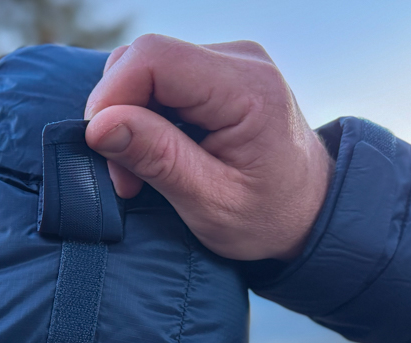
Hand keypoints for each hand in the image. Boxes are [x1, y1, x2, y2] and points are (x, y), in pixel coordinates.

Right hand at [84, 35, 332, 260]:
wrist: (310, 212)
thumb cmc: (269, 216)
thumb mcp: (211, 202)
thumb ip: (157, 159)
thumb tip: (99, 125)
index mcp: (248, 89)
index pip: (154, 59)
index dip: (112, 96)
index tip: (101, 148)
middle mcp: (240, 60)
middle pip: (144, 57)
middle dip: (117, 114)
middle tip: (125, 176)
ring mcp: (228, 62)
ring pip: (144, 67)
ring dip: (127, 118)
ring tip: (140, 172)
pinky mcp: (215, 73)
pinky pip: (158, 79)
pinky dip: (142, 116)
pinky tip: (155, 153)